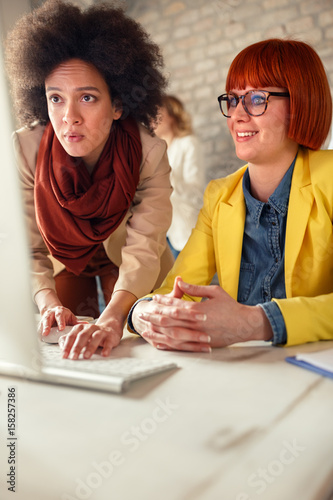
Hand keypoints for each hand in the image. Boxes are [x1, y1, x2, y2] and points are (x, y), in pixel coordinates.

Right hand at [38, 305, 77, 336]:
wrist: (54, 311)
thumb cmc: (64, 316)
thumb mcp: (70, 317)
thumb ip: (77, 322)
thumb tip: (86, 324)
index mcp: (60, 311)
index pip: (60, 316)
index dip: (60, 322)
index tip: (61, 328)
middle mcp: (52, 313)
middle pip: (49, 318)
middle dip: (48, 325)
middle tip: (47, 332)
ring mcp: (45, 317)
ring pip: (42, 322)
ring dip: (42, 328)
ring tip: (42, 334)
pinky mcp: (41, 322)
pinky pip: (39, 326)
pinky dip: (38, 330)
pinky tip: (38, 335)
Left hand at [59, 318, 122, 359]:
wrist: (109, 328)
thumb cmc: (91, 334)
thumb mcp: (79, 335)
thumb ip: (69, 340)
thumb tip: (61, 346)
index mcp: (80, 327)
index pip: (72, 336)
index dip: (67, 346)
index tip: (64, 355)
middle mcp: (90, 328)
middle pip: (82, 336)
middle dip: (77, 347)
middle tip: (73, 357)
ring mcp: (101, 331)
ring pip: (95, 337)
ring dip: (90, 347)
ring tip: (86, 356)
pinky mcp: (110, 336)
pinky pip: (108, 342)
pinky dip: (106, 348)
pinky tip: (104, 354)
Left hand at [137, 279, 271, 350]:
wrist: (244, 325)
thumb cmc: (230, 307)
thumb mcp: (214, 292)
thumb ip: (195, 289)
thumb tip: (181, 282)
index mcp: (198, 309)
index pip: (175, 305)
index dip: (163, 301)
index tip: (154, 298)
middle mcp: (195, 324)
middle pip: (169, 320)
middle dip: (154, 316)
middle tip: (142, 313)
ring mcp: (197, 336)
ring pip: (172, 334)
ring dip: (157, 331)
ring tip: (144, 328)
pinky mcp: (200, 344)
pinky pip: (180, 346)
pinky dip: (168, 344)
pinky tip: (158, 342)